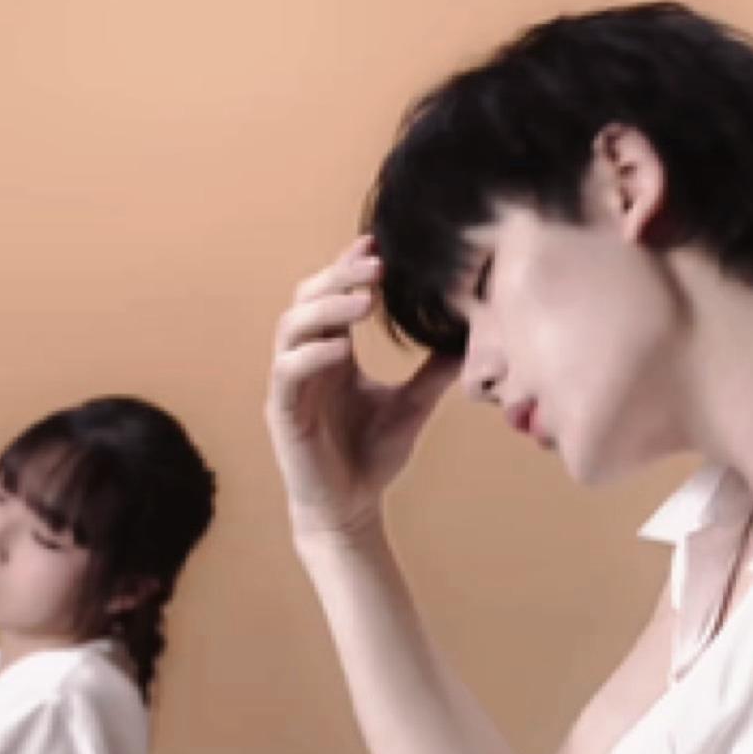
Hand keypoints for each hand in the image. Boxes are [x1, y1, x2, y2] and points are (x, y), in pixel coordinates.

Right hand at [265, 238, 459, 544]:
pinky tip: (340, 350)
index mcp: (332, 354)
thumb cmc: (373, 458)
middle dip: (337, 277)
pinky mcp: (283, 414)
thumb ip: (432, 373)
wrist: (351, 510)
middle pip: (306, 300)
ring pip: (291, 329)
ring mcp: (291, 386)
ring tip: (363, 302)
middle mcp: (306, 362)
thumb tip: (468, 341)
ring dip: (326, 310)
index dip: (348, 267)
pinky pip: (287, 374)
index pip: (332, 297)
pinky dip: (311, 357)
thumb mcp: (412, 407)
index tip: (376, 243)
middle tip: (375, 265)